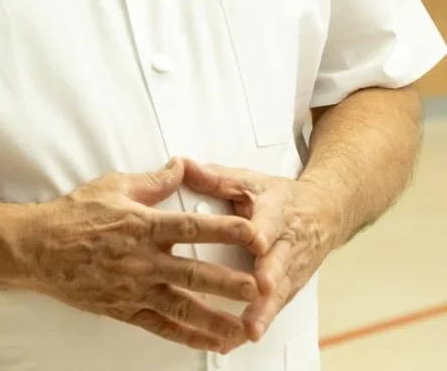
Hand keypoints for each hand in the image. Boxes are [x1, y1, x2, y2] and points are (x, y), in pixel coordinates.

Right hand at [26, 158, 259, 352]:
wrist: (39, 249)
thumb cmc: (74, 214)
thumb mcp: (113, 186)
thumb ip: (152, 181)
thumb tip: (181, 165)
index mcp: (142, 226)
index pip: (190, 227)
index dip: (223, 229)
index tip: (251, 230)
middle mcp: (142, 261)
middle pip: (193, 273)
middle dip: (228, 281)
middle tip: (259, 287)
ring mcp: (134, 289)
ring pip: (182, 307)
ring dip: (215, 318)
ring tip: (243, 327)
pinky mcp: (124, 309)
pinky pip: (160, 326)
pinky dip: (186, 337)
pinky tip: (209, 342)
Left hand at [182, 160, 338, 342]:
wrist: (323, 213)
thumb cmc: (280, 198)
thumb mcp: (249, 181)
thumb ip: (215, 178)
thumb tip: (182, 165)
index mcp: (275, 213)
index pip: (270, 222)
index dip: (263, 232)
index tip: (256, 241)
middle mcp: (286, 244)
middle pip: (278, 263)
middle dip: (269, 277)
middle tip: (260, 290)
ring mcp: (290, 269)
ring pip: (278, 293)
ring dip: (264, 312)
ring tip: (247, 330)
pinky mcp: (289, 287)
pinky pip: (274, 308)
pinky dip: (259, 324)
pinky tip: (238, 340)